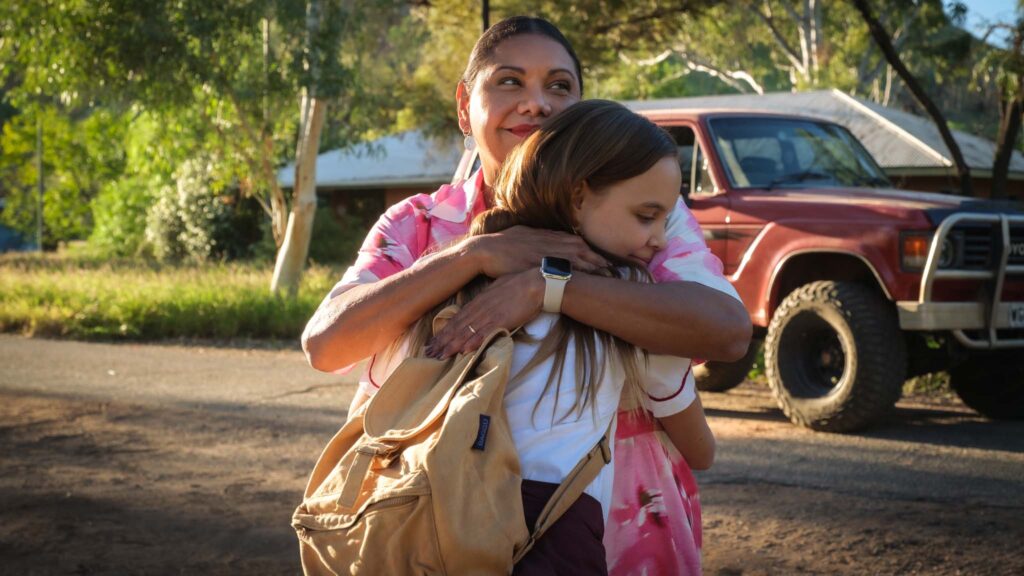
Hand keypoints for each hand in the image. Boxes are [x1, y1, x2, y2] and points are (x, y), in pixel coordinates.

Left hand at [426, 268, 545, 358]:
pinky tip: (464, 351)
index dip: (443, 331)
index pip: (456, 318)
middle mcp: (480, 308)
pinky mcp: (501, 321)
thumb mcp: (496, 288)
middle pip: (457, 327)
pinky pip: (484, 334)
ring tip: (440, 356)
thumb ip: (486, 298)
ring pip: (466, 332)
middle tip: (429, 353)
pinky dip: (473, 343)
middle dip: (442, 341)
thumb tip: (480, 305)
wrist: (536, 283)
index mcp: (478, 300)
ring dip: (452, 345)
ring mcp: (490, 315)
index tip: (433, 341)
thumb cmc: (519, 283)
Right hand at [470, 225, 608, 277]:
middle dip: (598, 259)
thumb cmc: (501, 245)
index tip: (602, 258)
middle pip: (581, 249)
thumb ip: (538, 237)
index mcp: (547, 235)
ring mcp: (547, 253)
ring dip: (594, 267)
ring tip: (608, 276)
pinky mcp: (543, 265)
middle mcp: (550, 242)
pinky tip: (589, 281)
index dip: (590, 250)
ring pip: (577, 259)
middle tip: (613, 269)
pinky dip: (579, 274)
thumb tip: (546, 238)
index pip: (576, 242)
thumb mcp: (523, 234)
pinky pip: (565, 270)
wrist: (486, 251)